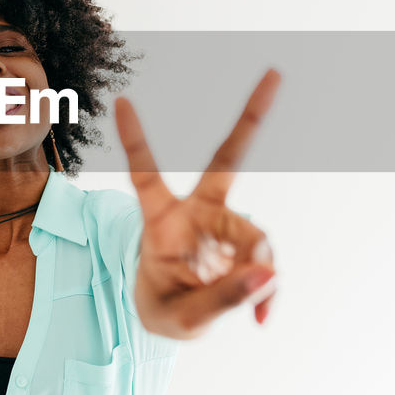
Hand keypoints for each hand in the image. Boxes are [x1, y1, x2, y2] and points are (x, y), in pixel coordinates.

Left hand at [114, 70, 281, 337]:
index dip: (134, 140)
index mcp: (160, 220)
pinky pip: (265, 265)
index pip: (145, 174)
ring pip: (256, 238)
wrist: (174, 320)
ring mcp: (223, 225)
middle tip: (275, 74)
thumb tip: (268, 273)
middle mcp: (196, 211)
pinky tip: (259, 318)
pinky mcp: (244, 244)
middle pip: (226, 160)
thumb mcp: (183, 315)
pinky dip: (266, 290)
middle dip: (250, 118)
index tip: (120, 101)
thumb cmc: (165, 307)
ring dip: (258, 276)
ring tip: (251, 313)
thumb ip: (222, 297)